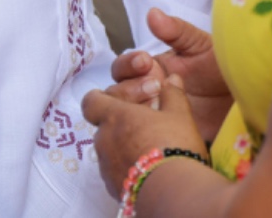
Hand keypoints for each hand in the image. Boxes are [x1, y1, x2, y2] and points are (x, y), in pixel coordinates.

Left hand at [83, 73, 207, 197]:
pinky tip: (148, 171)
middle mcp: (104, 140)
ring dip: (123, 148)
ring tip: (149, 151)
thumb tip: (172, 78)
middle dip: (119, 126)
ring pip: (109, 151)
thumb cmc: (174, 146)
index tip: (113, 101)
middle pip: (103, 127)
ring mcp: (106, 166)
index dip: (99, 99)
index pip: (91, 102)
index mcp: (115, 116)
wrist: (174, 193)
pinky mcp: (113, 187)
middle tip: (143, 128)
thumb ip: (173, 94)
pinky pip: (115, 172)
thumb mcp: (179, 115)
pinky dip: (126, 168)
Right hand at [110, 9, 231, 141]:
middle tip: (155, 85)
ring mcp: (153, 118)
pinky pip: (144, 139)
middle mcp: (146, 93)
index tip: (145, 62)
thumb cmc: (222, 68)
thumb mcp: (201, 46)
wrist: (246, 101)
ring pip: (125, 116)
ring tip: (159, 105)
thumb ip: (177, 31)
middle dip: (130, 88)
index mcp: (151, 69)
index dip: (128, 64)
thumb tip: (152, 13)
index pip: (123, 66)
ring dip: (135, 110)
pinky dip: (145, 133)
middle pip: (117, 93)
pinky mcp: (163, 138)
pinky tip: (163, 128)